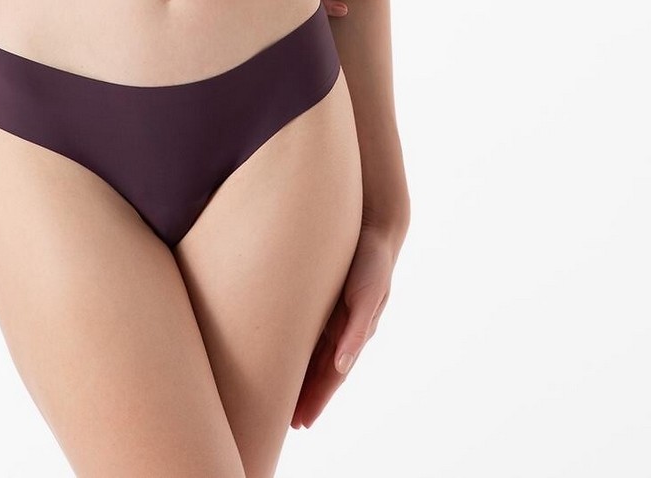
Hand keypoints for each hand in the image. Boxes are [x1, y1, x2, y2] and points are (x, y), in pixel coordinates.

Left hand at [290, 220, 405, 428]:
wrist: (372, 227)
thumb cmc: (372, 262)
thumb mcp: (368, 295)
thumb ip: (357, 329)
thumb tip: (342, 365)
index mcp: (353, 334)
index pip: (332, 376)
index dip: (318, 400)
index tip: (302, 423)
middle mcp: (340, 329)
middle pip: (319, 371)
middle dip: (305, 396)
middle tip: (285, 423)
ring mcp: (330, 315)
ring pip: (310, 354)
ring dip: (298, 377)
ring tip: (278, 400)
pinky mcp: (318, 297)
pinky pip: (304, 331)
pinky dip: (293, 349)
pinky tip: (279, 356)